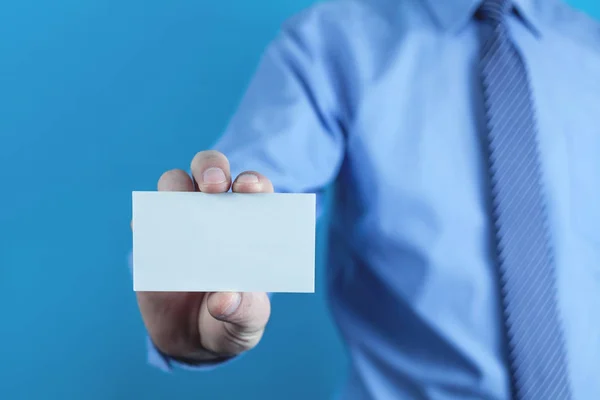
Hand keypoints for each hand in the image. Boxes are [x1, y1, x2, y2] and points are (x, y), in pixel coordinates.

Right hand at [135, 150, 271, 362]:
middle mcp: (214, 213)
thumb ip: (243, 312)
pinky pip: (144, 218)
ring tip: (180, 209)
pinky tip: (151, 235)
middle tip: (214, 186)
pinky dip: (146, 220)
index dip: (253, 182)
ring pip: (174, 184)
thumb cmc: (231, 322)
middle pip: (211, 170)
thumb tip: (224, 298)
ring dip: (175, 186)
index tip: (249, 188)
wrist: (192, 340)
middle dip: (212, 168)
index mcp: (248, 224)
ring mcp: (180, 222)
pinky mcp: (151, 238)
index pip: (254, 189)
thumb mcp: (246, 323)